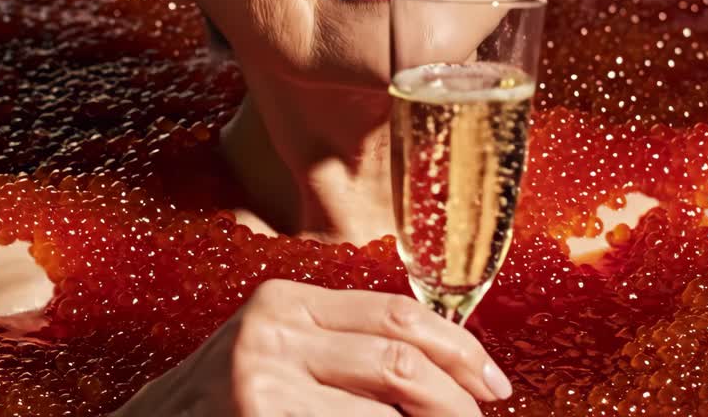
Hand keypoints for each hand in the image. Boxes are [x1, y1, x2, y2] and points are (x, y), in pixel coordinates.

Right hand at [114, 279, 512, 415]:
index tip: (490, 381)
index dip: (459, 349)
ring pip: (385, 411)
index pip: (398, 314)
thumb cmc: (216, 407)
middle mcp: (272, 332)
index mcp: (285, 302)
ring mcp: (262, 382)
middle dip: (456, 398)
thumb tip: (439, 368)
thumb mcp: (272, 353)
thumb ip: (339, 347)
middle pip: (402, 357)